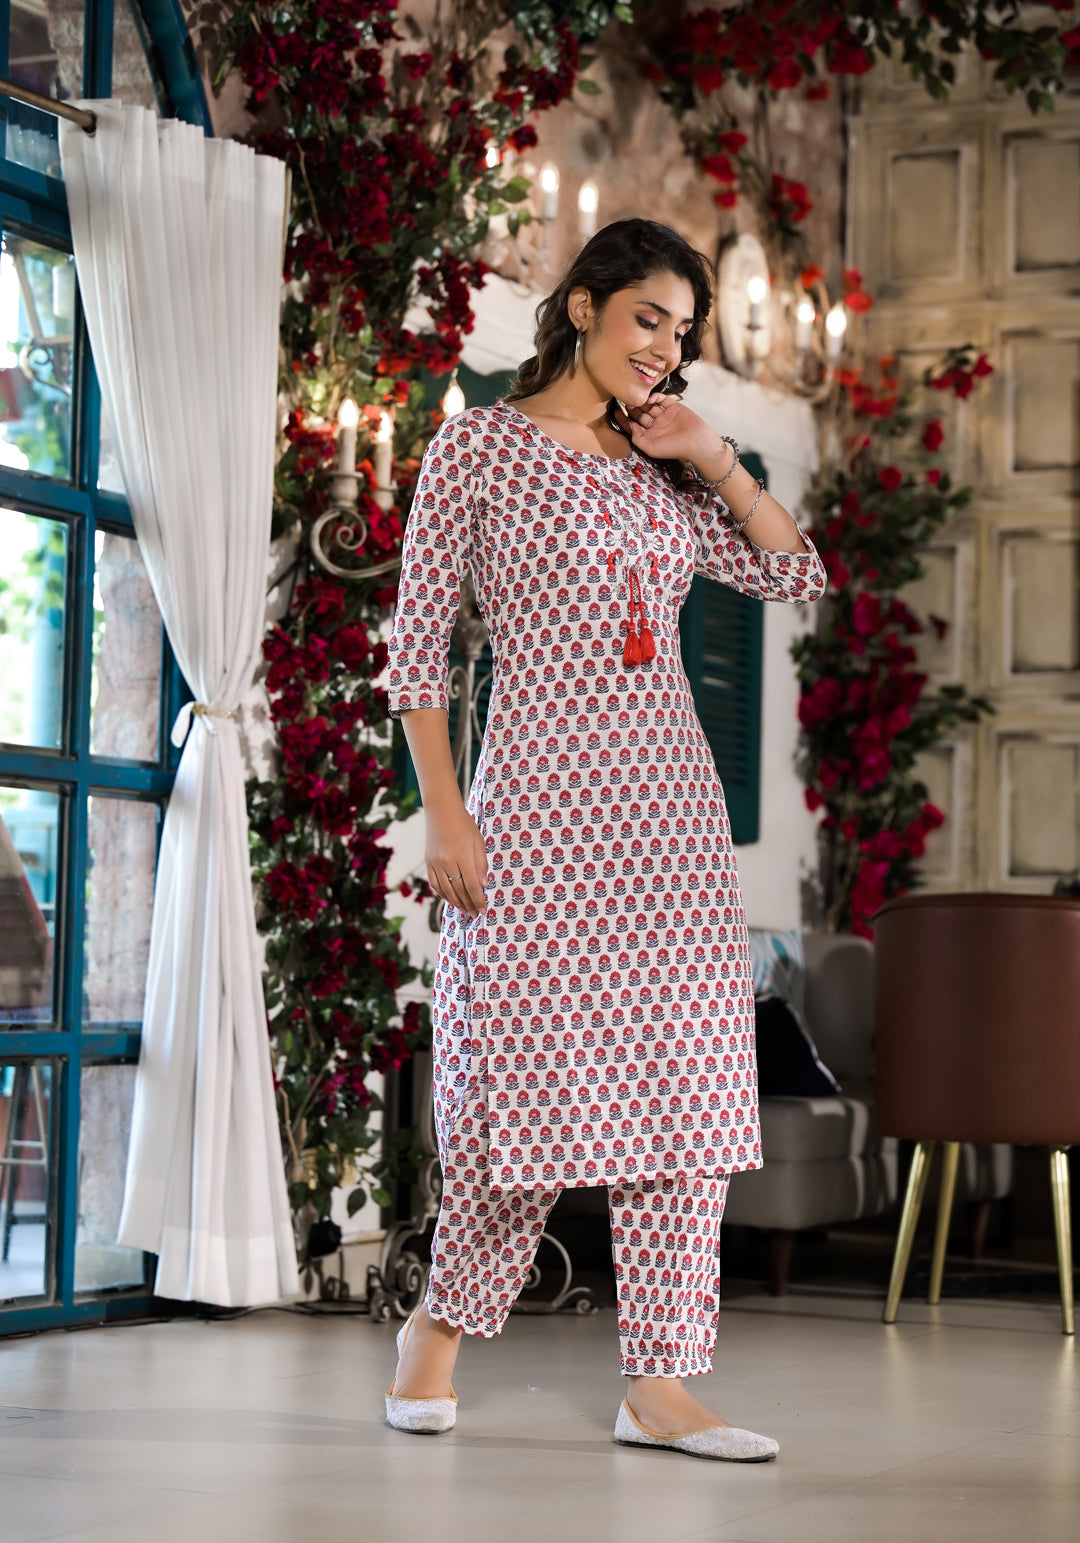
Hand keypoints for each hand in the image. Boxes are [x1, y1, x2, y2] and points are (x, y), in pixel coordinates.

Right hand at [425, 800, 488, 918]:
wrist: (442, 812)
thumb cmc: (465, 825)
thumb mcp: (478, 843)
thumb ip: (481, 865)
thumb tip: (483, 885)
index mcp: (462, 857)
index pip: (472, 886)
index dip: (478, 900)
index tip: (483, 911)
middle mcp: (447, 862)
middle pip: (459, 891)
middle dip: (468, 905)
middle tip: (475, 915)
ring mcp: (435, 863)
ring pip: (446, 890)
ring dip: (456, 903)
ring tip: (465, 911)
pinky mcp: (428, 863)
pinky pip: (435, 884)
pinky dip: (443, 894)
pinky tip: (450, 900)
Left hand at [614, 393, 722, 465]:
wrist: (696, 441)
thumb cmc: (674, 448)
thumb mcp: (651, 447)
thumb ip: (637, 437)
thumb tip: (629, 424)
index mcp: (649, 435)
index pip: (633, 425)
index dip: (624, 419)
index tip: (615, 411)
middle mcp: (656, 425)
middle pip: (639, 414)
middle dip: (631, 408)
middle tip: (625, 400)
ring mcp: (664, 415)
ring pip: (649, 405)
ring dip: (642, 402)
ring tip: (636, 398)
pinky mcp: (674, 407)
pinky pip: (662, 399)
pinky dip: (655, 397)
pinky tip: (651, 398)